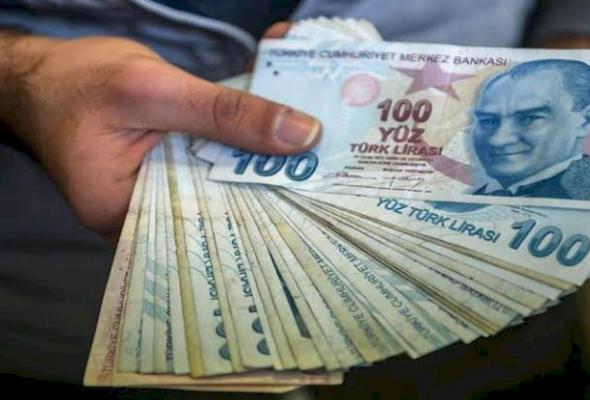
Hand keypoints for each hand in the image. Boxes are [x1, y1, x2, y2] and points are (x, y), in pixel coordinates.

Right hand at [1, 25, 318, 237]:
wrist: (44, 74)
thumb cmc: (78, 82)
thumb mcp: (152, 90)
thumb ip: (223, 113)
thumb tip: (301, 135)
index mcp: (129, 216)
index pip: (214, 226)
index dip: (269, 210)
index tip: (320, 197)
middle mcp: (150, 217)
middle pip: (225, 206)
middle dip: (274, 184)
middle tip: (331, 171)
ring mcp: (161, 195)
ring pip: (224, 182)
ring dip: (263, 160)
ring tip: (316, 151)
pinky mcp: (171, 171)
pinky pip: (214, 163)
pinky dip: (242, 144)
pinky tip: (279, 131)